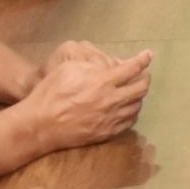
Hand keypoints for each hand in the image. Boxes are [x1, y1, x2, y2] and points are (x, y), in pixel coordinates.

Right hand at [14, 40, 152, 149]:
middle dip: (145, 78)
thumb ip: (92, 65)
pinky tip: (128, 109)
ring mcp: (111, 119)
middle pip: (141, 89)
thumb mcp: (69, 68)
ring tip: (135, 91)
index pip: (132, 68)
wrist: (41, 124)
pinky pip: (128, 122)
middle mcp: (112, 101)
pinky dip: (132, 112)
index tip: (148, 55)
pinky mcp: (106, 133)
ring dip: (139, 96)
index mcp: (103, 82)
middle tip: (144, 74)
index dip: (143, 60)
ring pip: (137, 106)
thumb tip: (107, 66)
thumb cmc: (51, 92)